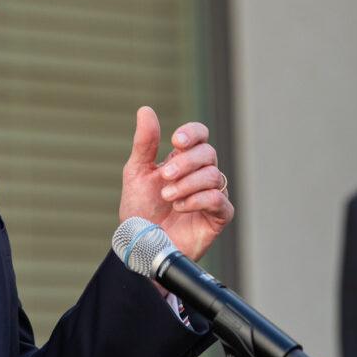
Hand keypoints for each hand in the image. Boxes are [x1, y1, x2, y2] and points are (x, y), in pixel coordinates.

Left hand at [119, 106, 233, 262]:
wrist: (141, 247)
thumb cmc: (139, 212)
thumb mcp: (136, 173)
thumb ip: (144, 143)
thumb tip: (145, 109)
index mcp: (182, 160)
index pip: (200, 135)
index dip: (192, 133)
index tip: (176, 141)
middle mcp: (200, 175)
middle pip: (208, 153)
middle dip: (184, 164)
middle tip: (164, 178)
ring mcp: (211, 195)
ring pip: (214, 175)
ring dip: (187, 184)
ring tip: (168, 198)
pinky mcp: (218, 217)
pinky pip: (219, 199)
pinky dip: (198, 200)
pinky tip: (181, 208)